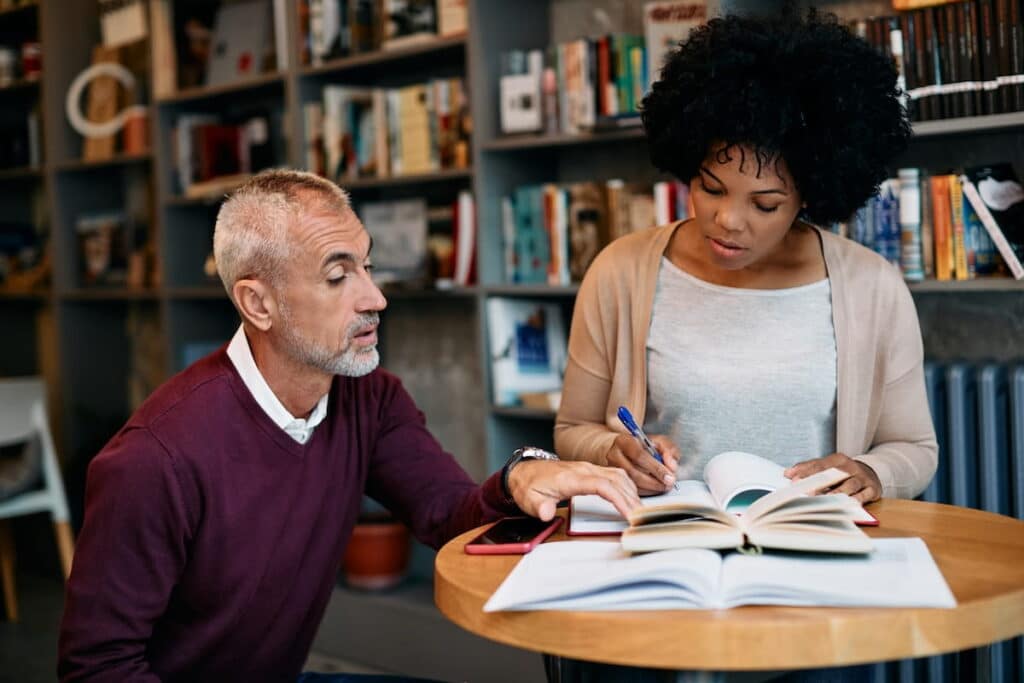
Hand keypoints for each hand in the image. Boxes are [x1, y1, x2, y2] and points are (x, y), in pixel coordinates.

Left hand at [507, 460, 640, 521]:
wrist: (523, 472)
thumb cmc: (528, 485)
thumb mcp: (528, 499)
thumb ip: (538, 507)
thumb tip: (546, 514)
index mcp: (571, 478)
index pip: (602, 485)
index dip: (619, 499)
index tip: (630, 514)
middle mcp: (583, 470)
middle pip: (616, 480)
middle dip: (632, 499)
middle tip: (643, 518)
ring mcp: (588, 468)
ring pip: (618, 475)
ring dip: (631, 491)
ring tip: (640, 510)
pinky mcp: (589, 470)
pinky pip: (614, 474)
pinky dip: (626, 485)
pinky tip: (631, 496)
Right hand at [606, 434, 679, 495]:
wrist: (623, 450)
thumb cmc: (641, 445)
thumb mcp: (658, 441)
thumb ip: (669, 450)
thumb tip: (671, 466)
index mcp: (624, 441)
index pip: (640, 455)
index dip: (656, 468)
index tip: (670, 476)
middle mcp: (614, 455)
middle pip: (634, 473)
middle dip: (655, 481)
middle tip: (669, 484)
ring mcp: (611, 469)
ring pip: (632, 484)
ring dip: (652, 488)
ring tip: (664, 486)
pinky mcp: (614, 480)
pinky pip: (630, 490)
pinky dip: (646, 492)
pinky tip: (654, 489)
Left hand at [784, 453, 881, 503]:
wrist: (871, 473)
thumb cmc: (843, 472)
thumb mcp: (828, 466)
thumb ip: (808, 468)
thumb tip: (787, 473)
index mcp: (838, 459)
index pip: (819, 465)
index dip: (806, 472)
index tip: (793, 480)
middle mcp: (850, 467)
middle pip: (834, 474)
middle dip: (819, 483)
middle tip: (807, 492)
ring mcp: (862, 478)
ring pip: (849, 485)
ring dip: (837, 493)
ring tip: (826, 500)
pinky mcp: (872, 489)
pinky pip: (864, 495)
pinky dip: (857, 500)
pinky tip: (848, 505)